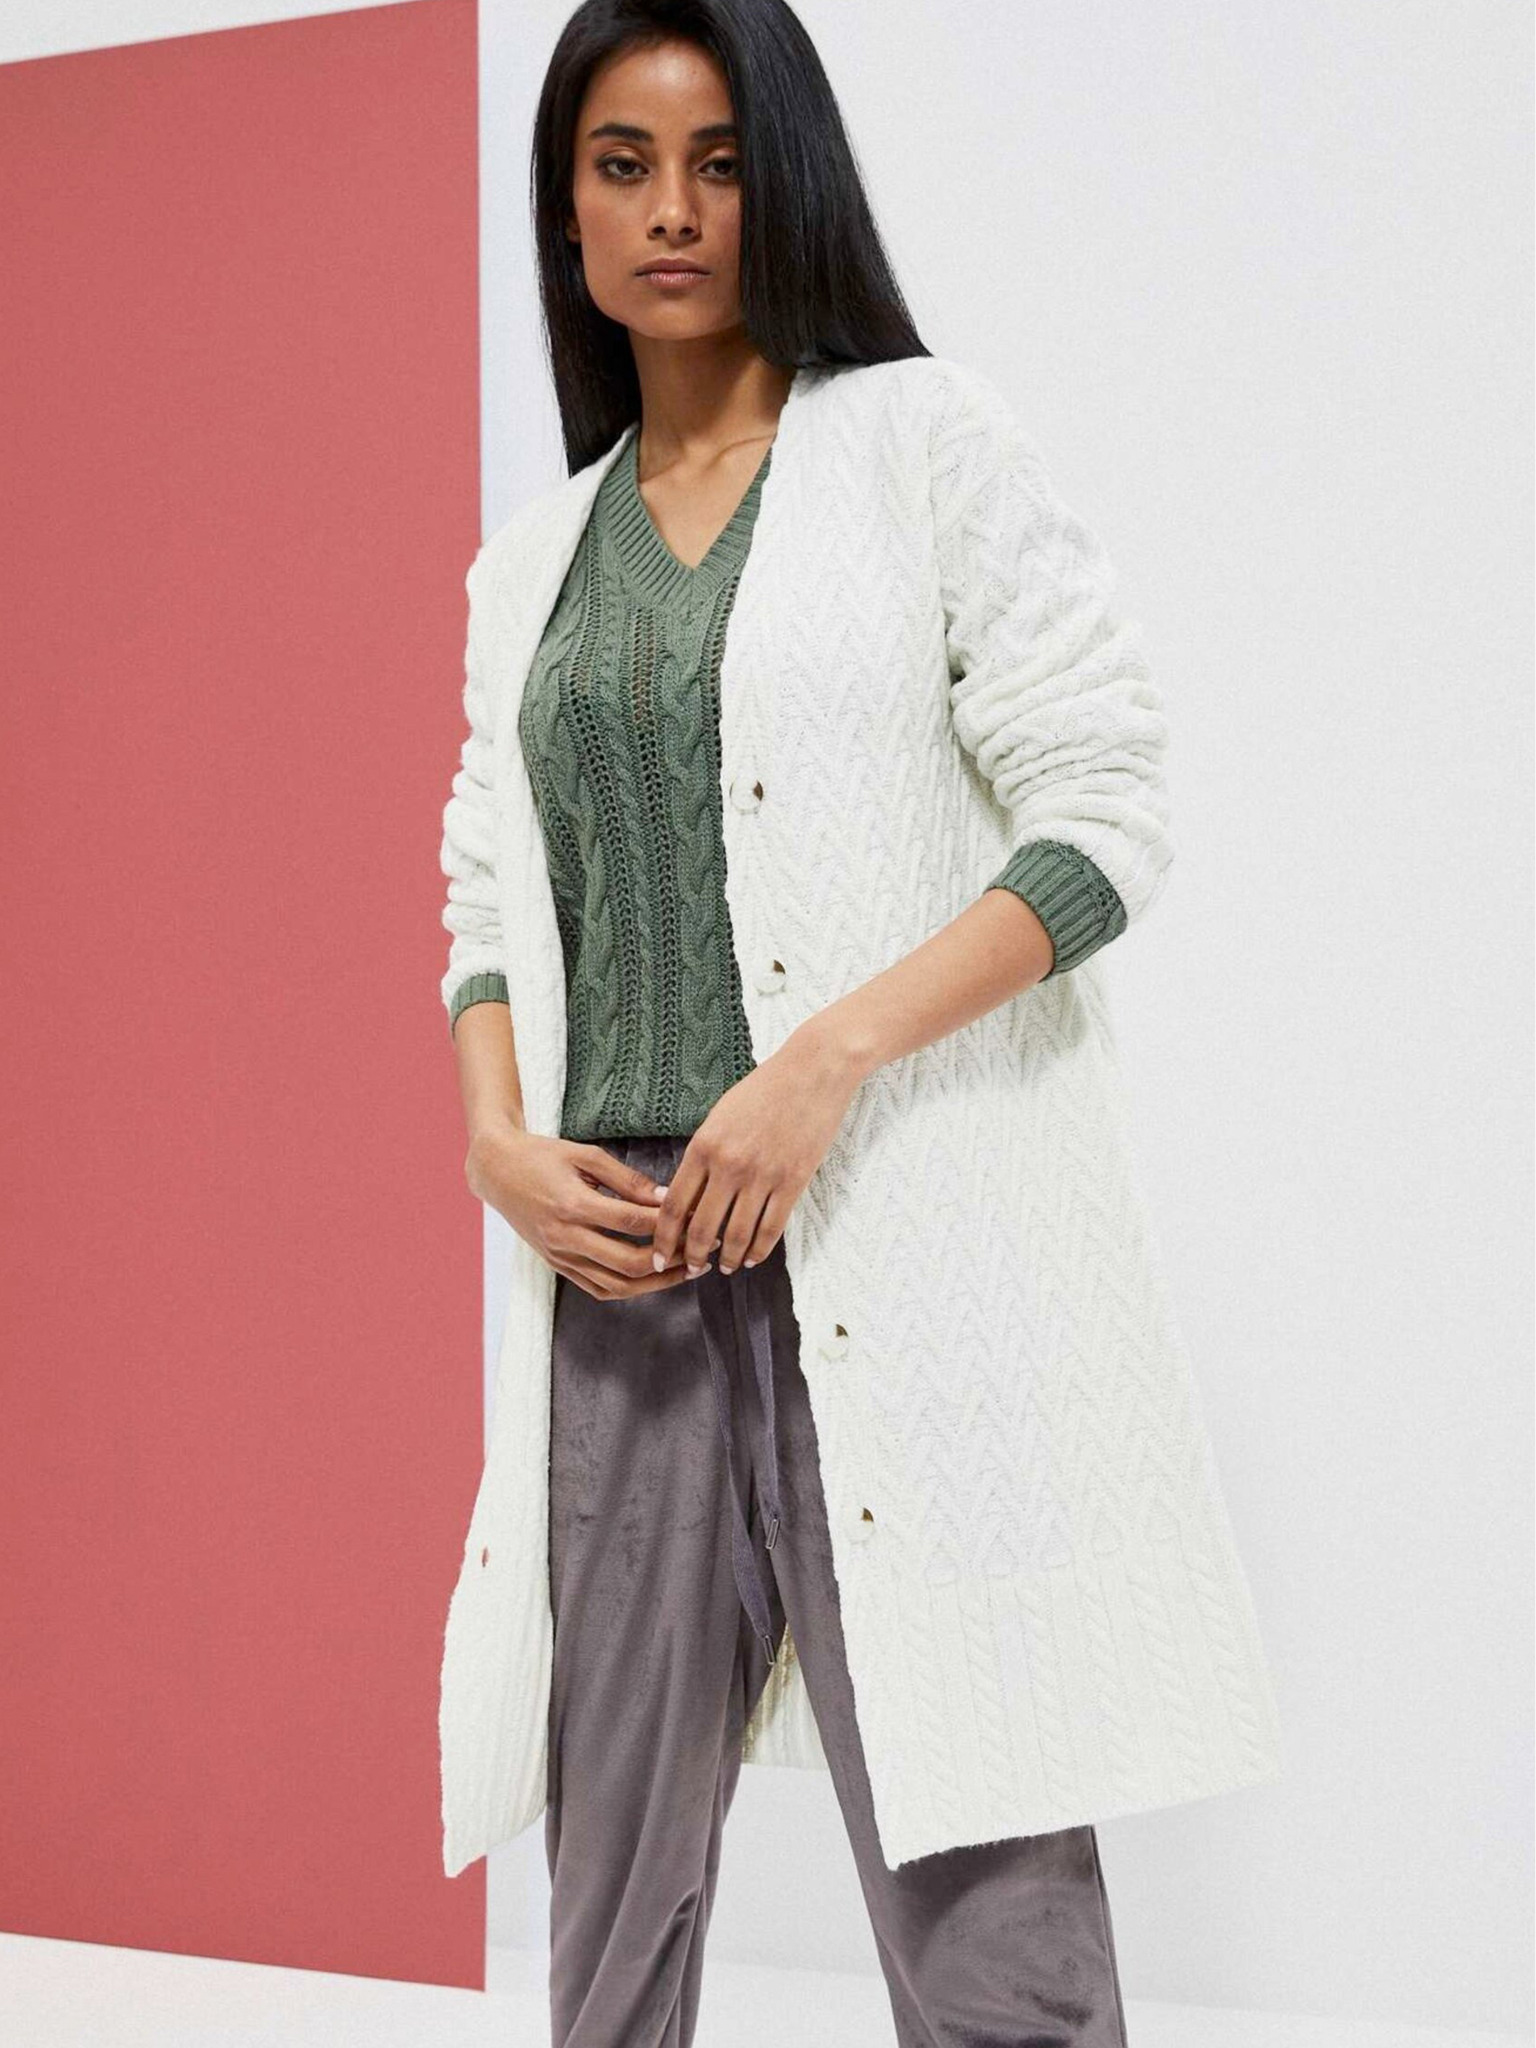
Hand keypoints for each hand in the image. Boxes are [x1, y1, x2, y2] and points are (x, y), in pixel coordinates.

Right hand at [466, 1122, 694, 1301]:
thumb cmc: (542, 1156)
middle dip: (672, 1259)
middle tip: (701, 1249)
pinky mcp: (558, 1265)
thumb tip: (665, 1198)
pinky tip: (654, 1279)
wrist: (497, 1172)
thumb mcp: (585, 1155)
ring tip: (688, 1271)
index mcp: (572, 1204)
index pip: (632, 1222)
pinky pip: (598, 1289)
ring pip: (617, 1286)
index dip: (668, 1222)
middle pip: (629, 1262)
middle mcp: (565, 1236)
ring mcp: (560, 1256)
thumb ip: (626, 1179)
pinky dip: (630, 1289)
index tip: (695, 1217)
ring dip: (657, 1283)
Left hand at [649, 1023, 867, 1277]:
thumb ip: (701, 1154)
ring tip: (723, 1267)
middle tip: (690, 1270)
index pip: (674, 1206)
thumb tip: (686, 1195)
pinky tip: (751, 1259)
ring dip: (727, 1258)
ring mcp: (762, 1176)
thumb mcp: (719, 1116)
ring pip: (737, 1235)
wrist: (813, 1071)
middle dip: (692, 1257)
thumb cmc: (763, 1090)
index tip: (657, 1257)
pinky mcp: (793, 1182)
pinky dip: (758, 1251)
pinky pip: (771, 1229)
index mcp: (704, 1146)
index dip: (663, 1239)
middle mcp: (729, 1165)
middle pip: (701, 1228)